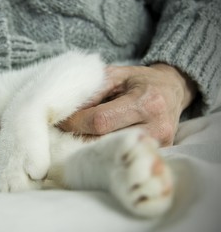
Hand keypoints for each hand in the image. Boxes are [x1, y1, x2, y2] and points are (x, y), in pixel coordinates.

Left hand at [59, 64, 196, 145]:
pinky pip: (122, 156)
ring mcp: (158, 145)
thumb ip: (92, 91)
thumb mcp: (116, 75)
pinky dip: (104, 151)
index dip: (75, 123)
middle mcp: (156, 127)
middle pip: (104, 141)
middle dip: (78, 137)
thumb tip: (66, 113)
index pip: (100, 121)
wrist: (171, 90)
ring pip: (111, 153)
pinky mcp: (158, 155)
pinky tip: (94, 145)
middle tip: (62, 132)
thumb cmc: (139, 81)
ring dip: (88, 147)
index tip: (60, 121)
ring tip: (76, 138)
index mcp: (146, 102)